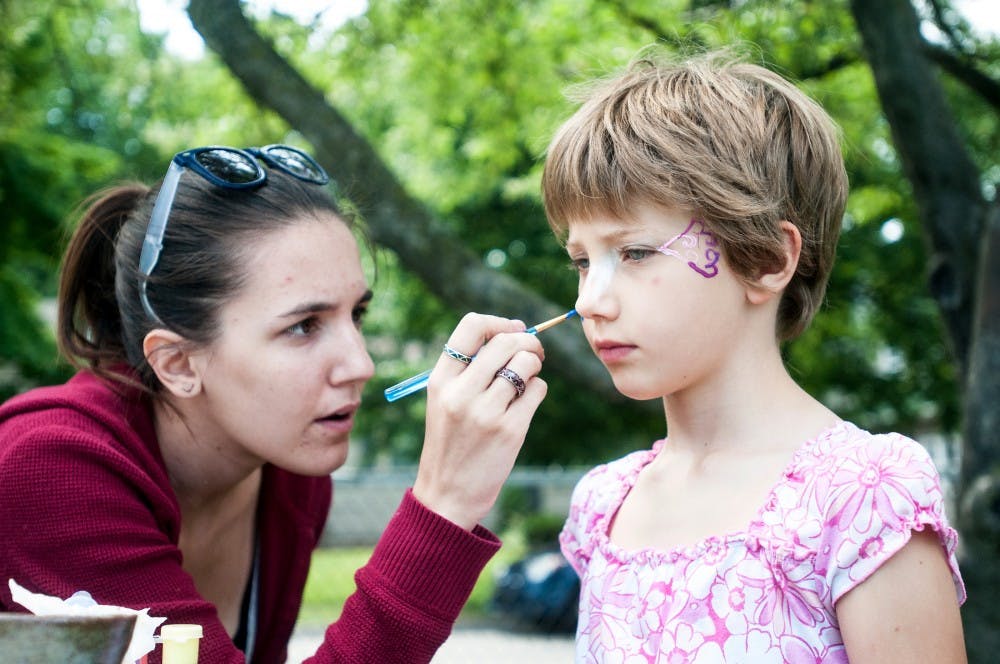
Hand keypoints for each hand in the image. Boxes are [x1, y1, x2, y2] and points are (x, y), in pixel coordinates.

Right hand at [412, 313, 547, 529]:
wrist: (447, 495)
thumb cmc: (451, 442)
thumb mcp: (444, 401)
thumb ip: (469, 369)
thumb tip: (514, 333)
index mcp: (440, 380)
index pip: (471, 327)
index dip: (499, 323)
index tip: (512, 329)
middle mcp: (461, 393)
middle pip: (506, 341)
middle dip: (528, 342)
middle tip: (534, 352)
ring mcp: (486, 412)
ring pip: (526, 363)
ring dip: (534, 366)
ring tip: (527, 380)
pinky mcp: (510, 430)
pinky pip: (537, 390)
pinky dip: (537, 390)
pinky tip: (525, 403)